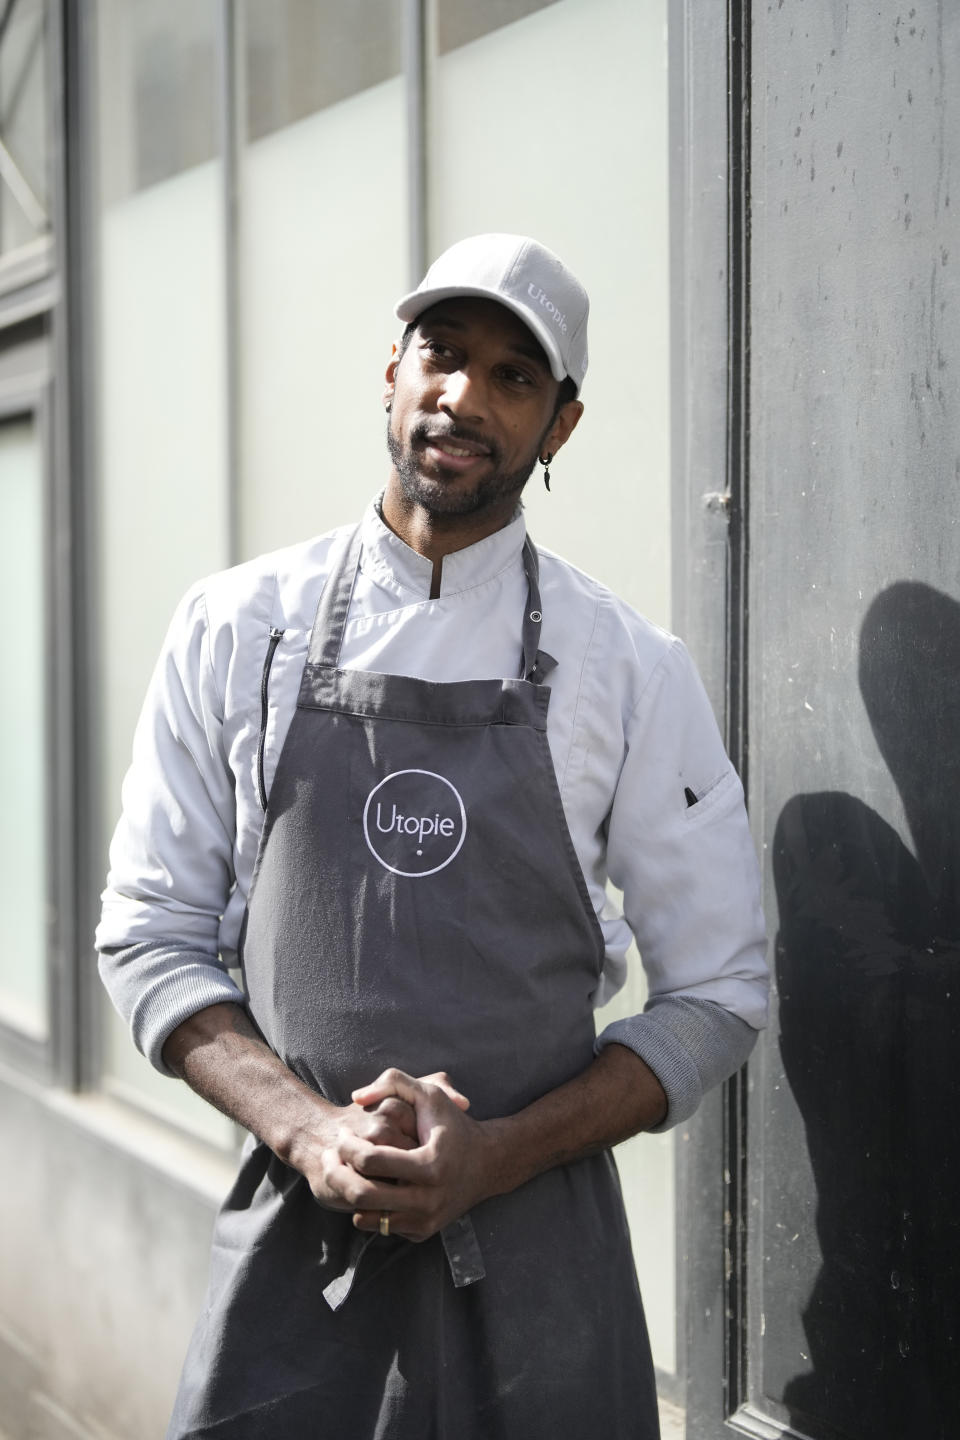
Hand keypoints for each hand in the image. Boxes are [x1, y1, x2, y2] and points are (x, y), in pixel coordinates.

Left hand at [288, 1071, 471, 1219]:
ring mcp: (425, 1220)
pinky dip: (367, 1209)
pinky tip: (368, 1185)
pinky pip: (380, 1227)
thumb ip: (394, 1082)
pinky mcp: (422, 1232)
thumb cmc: (454, 1125)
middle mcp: (428, 1199)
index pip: (371, 1160)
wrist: (487, 1164)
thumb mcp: (430, 1094)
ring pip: (366, 1218)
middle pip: (363, 1195)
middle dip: (336, 1174)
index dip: (348, 1145)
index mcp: (429, 1165)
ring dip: (348, 1193)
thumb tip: (356, 1098)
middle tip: (331, 1157)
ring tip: (344, 1171)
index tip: (343, 1134)